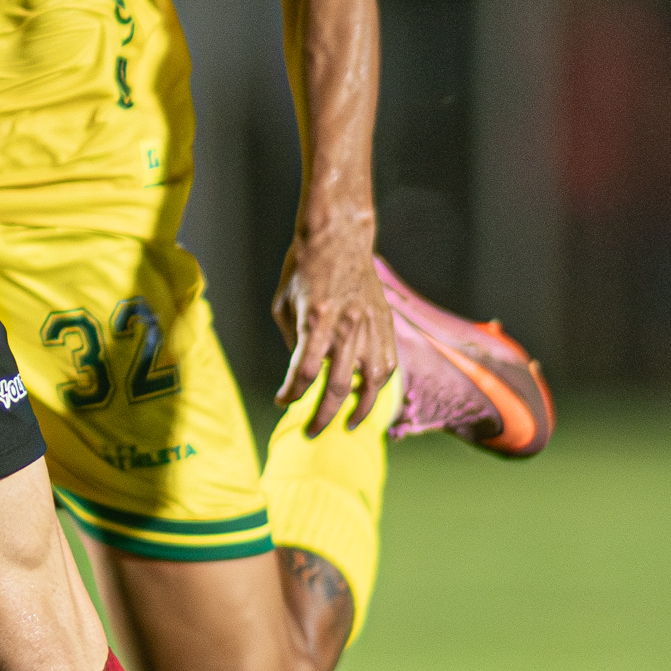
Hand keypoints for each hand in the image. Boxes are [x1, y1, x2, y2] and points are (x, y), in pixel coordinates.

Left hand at [272, 217, 397, 437]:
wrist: (339, 237)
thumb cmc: (304, 267)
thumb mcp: (284, 302)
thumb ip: (292, 339)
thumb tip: (302, 370)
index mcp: (316, 321)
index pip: (304, 372)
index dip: (292, 394)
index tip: (282, 402)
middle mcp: (346, 327)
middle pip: (337, 386)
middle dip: (322, 416)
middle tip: (312, 432)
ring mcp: (370, 326)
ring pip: (370, 382)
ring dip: (359, 410)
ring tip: (348, 425)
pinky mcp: (384, 323)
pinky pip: (387, 363)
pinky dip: (378, 385)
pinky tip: (369, 396)